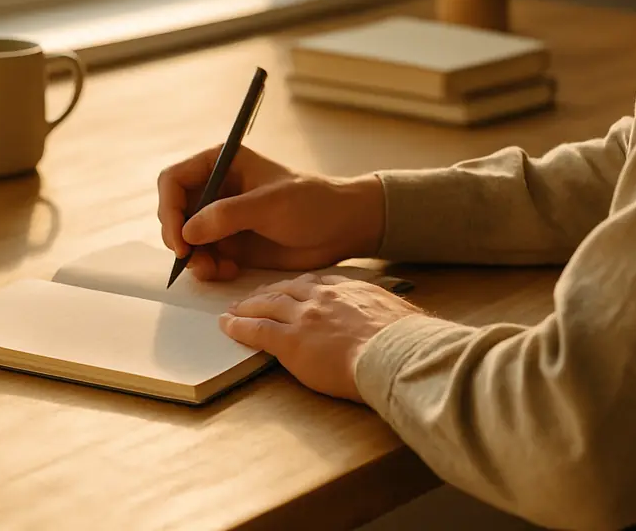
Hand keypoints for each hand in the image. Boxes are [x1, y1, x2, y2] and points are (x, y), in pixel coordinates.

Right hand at [157, 146, 384, 280]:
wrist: (343, 228)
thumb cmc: (313, 203)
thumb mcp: (271, 205)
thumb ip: (228, 215)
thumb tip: (188, 231)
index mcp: (221, 163)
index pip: (173, 180)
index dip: (168, 209)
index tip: (180, 240)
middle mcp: (216, 189)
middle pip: (174, 213)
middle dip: (180, 240)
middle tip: (195, 262)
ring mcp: (222, 217)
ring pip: (186, 240)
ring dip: (194, 259)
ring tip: (217, 271)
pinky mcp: (232, 242)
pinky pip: (204, 257)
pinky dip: (209, 268)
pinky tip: (230, 272)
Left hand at [219, 273, 423, 401]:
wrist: (397, 353)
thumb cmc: (407, 342)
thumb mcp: (402, 318)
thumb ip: (391, 317)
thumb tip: (404, 325)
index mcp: (350, 290)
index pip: (318, 282)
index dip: (300, 286)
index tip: (293, 289)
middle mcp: (323, 297)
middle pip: (287, 288)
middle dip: (269, 291)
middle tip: (256, 296)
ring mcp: (304, 317)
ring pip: (267, 305)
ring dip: (248, 305)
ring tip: (235, 308)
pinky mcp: (290, 341)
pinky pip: (257, 330)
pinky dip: (239, 326)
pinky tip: (227, 325)